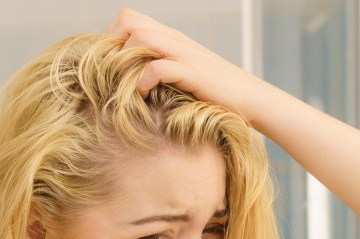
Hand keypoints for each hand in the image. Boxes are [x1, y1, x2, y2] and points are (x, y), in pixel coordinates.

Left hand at [108, 8, 269, 121]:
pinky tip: (144, 97)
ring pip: (140, 39)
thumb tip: (131, 83)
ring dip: (124, 64)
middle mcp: (175, 40)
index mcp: (171, 37)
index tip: (109, 67)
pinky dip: (143, 82)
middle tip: (111, 76)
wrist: (249, 98)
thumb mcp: (184, 74)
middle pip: (129, 22)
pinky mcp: (192, 73)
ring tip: (124, 87)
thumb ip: (162, 69)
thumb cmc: (215, 93)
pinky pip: (157, 68)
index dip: (111, 39)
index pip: (128, 19)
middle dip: (111, 48)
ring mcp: (184, 54)